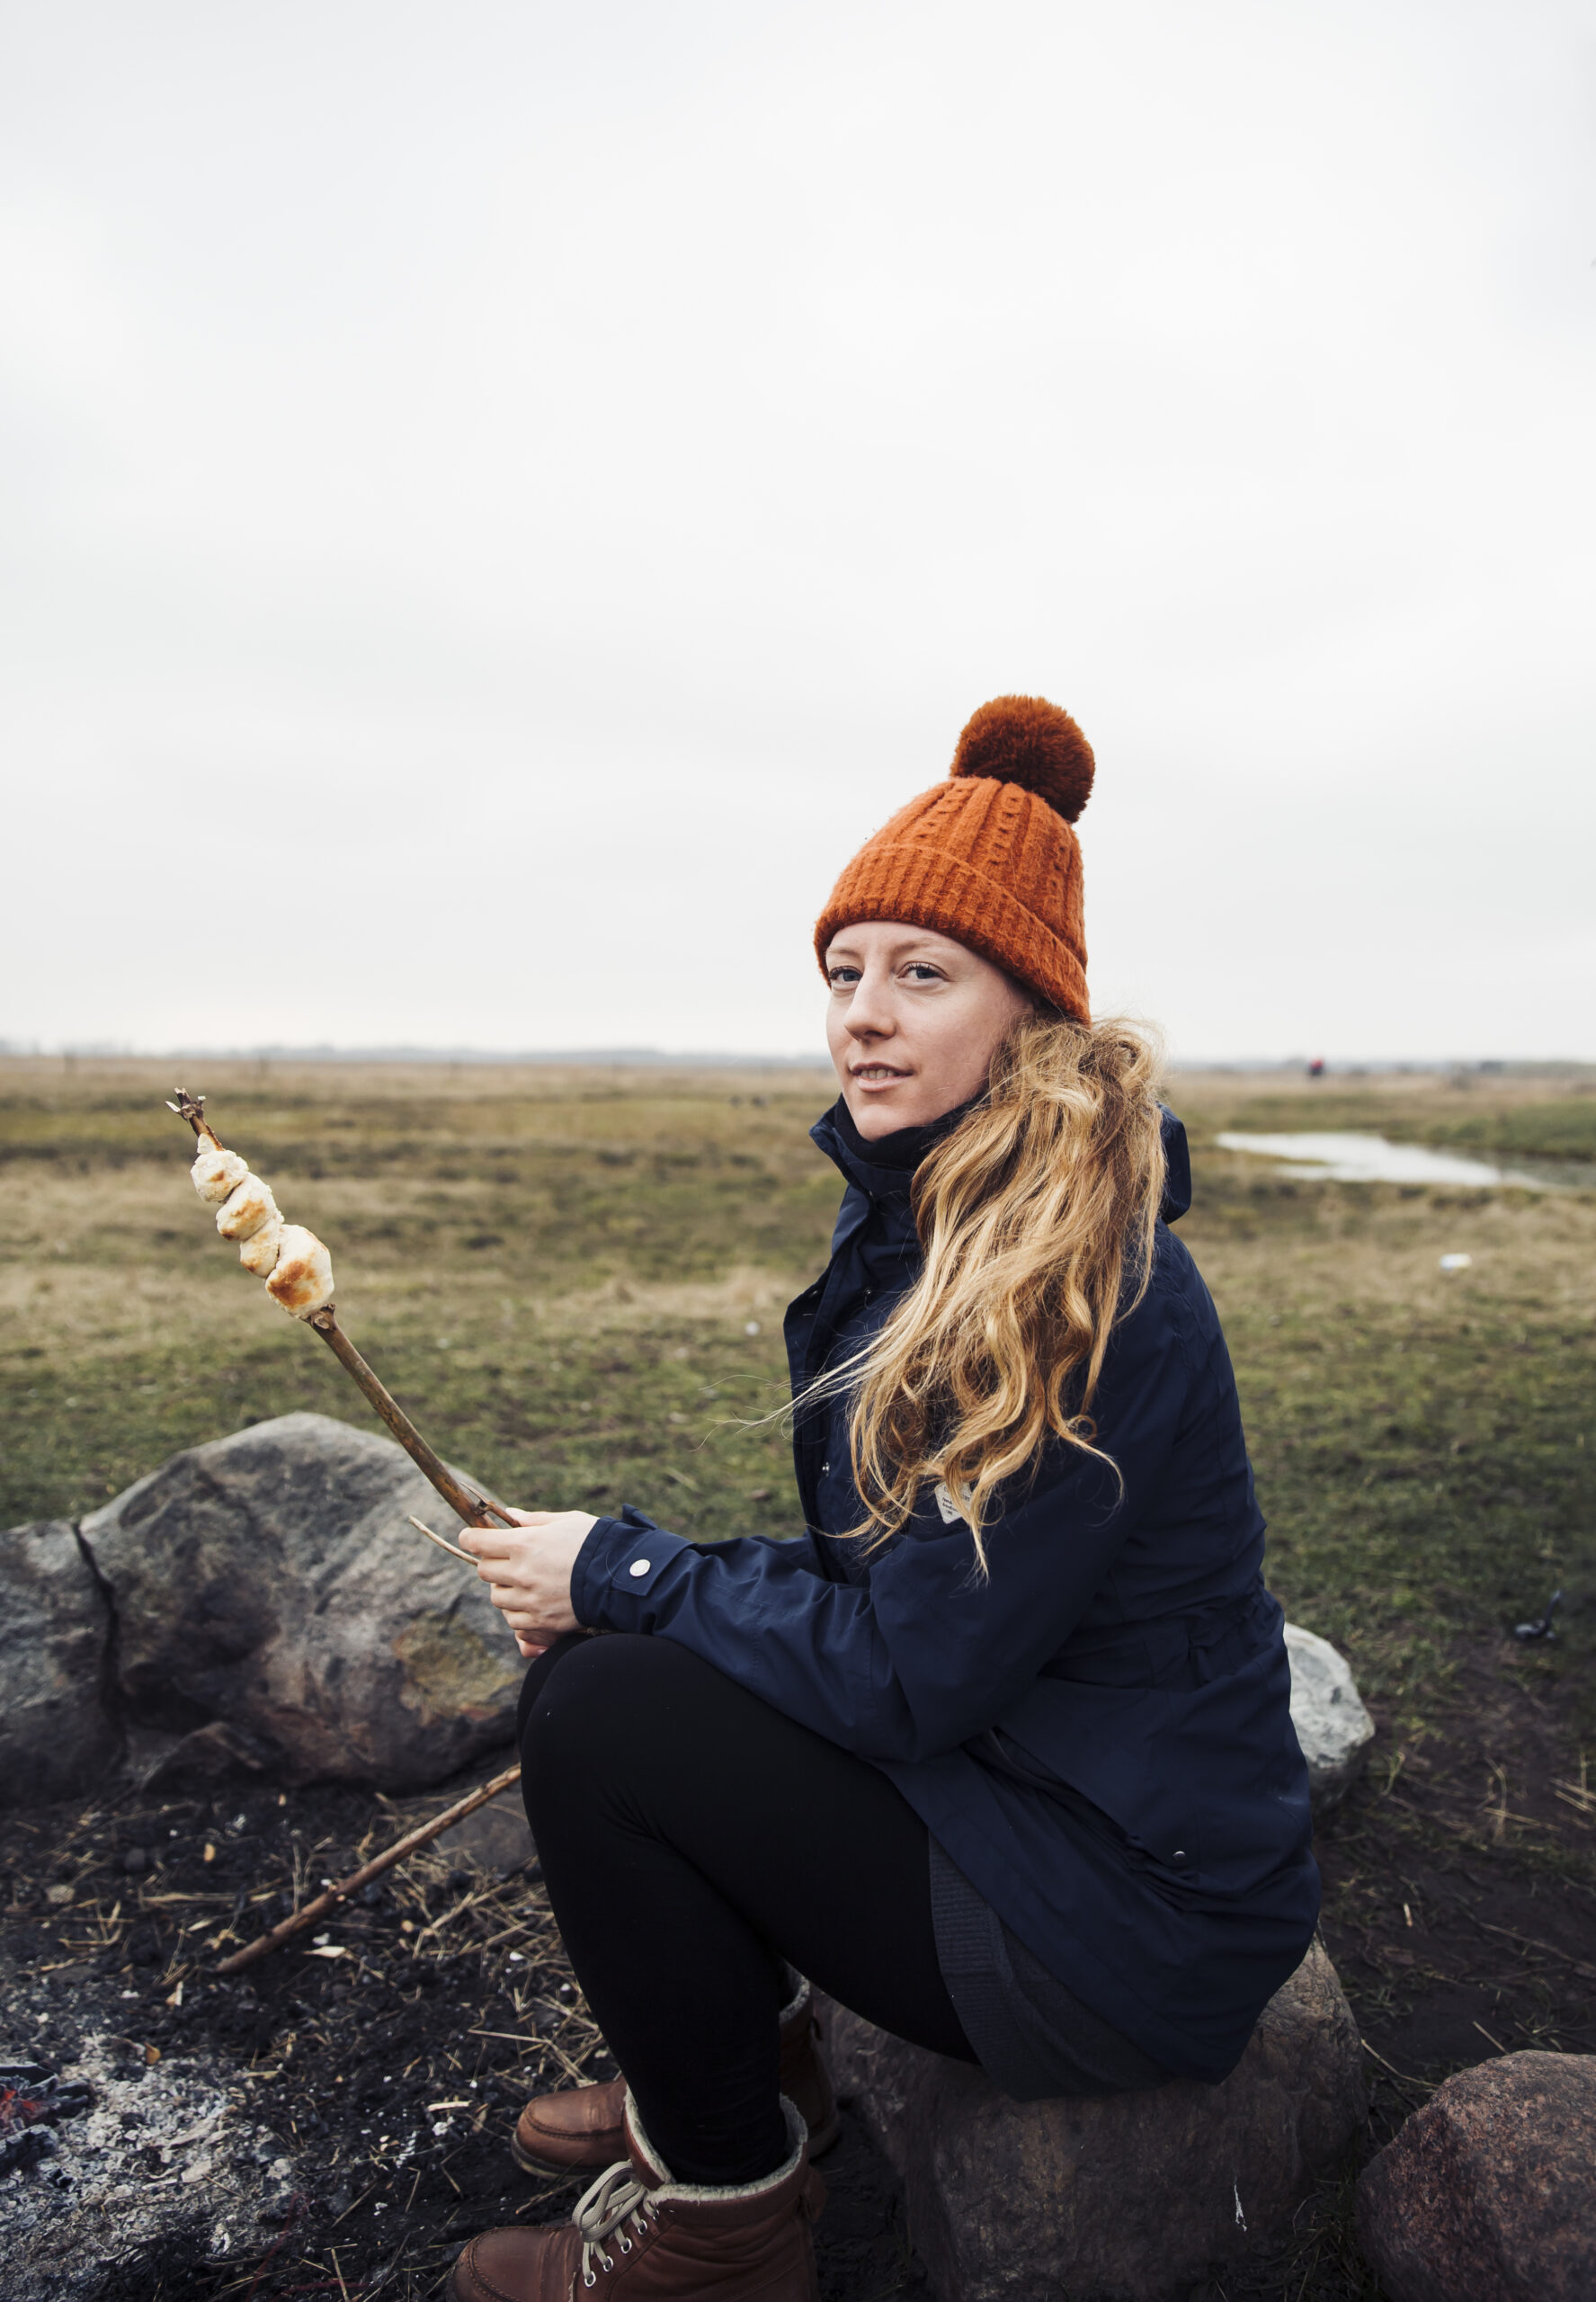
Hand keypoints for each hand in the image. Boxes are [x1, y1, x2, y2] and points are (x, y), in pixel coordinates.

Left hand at [461, 1508, 597, 1658]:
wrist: (621, 1578)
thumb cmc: (595, 1542)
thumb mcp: (566, 1521)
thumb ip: (534, 1520)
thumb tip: (511, 1516)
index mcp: (524, 1544)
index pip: (478, 1542)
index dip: (471, 1537)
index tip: (470, 1537)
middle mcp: (521, 1573)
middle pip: (484, 1571)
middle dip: (490, 1562)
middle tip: (505, 1558)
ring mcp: (529, 1600)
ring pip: (497, 1597)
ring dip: (504, 1588)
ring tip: (522, 1581)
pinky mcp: (540, 1621)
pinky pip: (513, 1620)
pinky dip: (516, 1611)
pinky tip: (530, 1601)